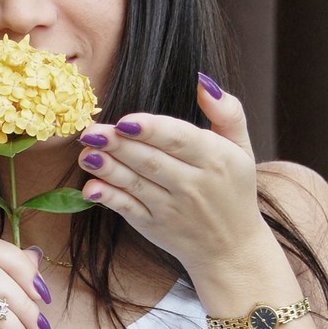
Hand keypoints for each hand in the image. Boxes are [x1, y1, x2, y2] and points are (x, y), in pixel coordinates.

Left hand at [77, 79, 268, 283]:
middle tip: (91, 130)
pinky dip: (110, 199)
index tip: (126, 120)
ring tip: (86, 153)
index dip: (152, 130)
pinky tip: (90, 187)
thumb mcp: (242, 148)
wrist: (231, 248)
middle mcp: (193, 185)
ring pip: (136, 184)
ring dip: (108, 168)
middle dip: (119, 145)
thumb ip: (227, 112)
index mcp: (215, 159)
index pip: (181, 140)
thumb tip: (202, 80)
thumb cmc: (233, 189)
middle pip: (151, 161)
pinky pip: (129, 210)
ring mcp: (171, 208)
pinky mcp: (154, 226)